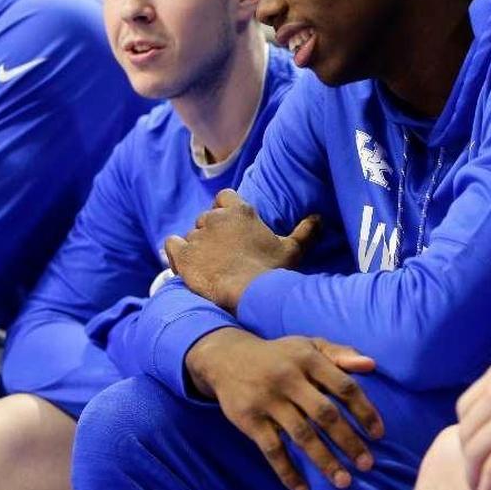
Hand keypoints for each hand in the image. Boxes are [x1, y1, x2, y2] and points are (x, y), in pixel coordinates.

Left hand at [164, 189, 318, 313]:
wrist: (248, 294)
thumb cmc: (271, 271)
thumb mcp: (293, 250)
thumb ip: (305, 231)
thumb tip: (319, 218)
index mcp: (240, 211)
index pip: (225, 197)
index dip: (226, 210)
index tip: (232, 227)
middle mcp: (215, 218)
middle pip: (207, 217)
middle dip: (212, 231)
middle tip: (223, 252)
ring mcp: (196, 236)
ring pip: (191, 234)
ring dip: (198, 245)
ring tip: (208, 264)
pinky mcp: (182, 254)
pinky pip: (171, 244)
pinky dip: (176, 251)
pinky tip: (185, 262)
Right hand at [185, 328, 384, 489]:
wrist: (227, 357)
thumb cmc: (280, 354)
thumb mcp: (309, 344)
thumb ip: (340, 354)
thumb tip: (371, 365)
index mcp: (308, 359)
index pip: (343, 386)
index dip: (364, 410)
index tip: (378, 434)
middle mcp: (289, 379)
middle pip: (325, 414)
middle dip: (348, 441)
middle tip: (367, 464)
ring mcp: (268, 400)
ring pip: (301, 435)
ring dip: (324, 461)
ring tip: (343, 481)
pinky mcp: (249, 420)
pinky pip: (272, 450)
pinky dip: (287, 471)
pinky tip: (302, 488)